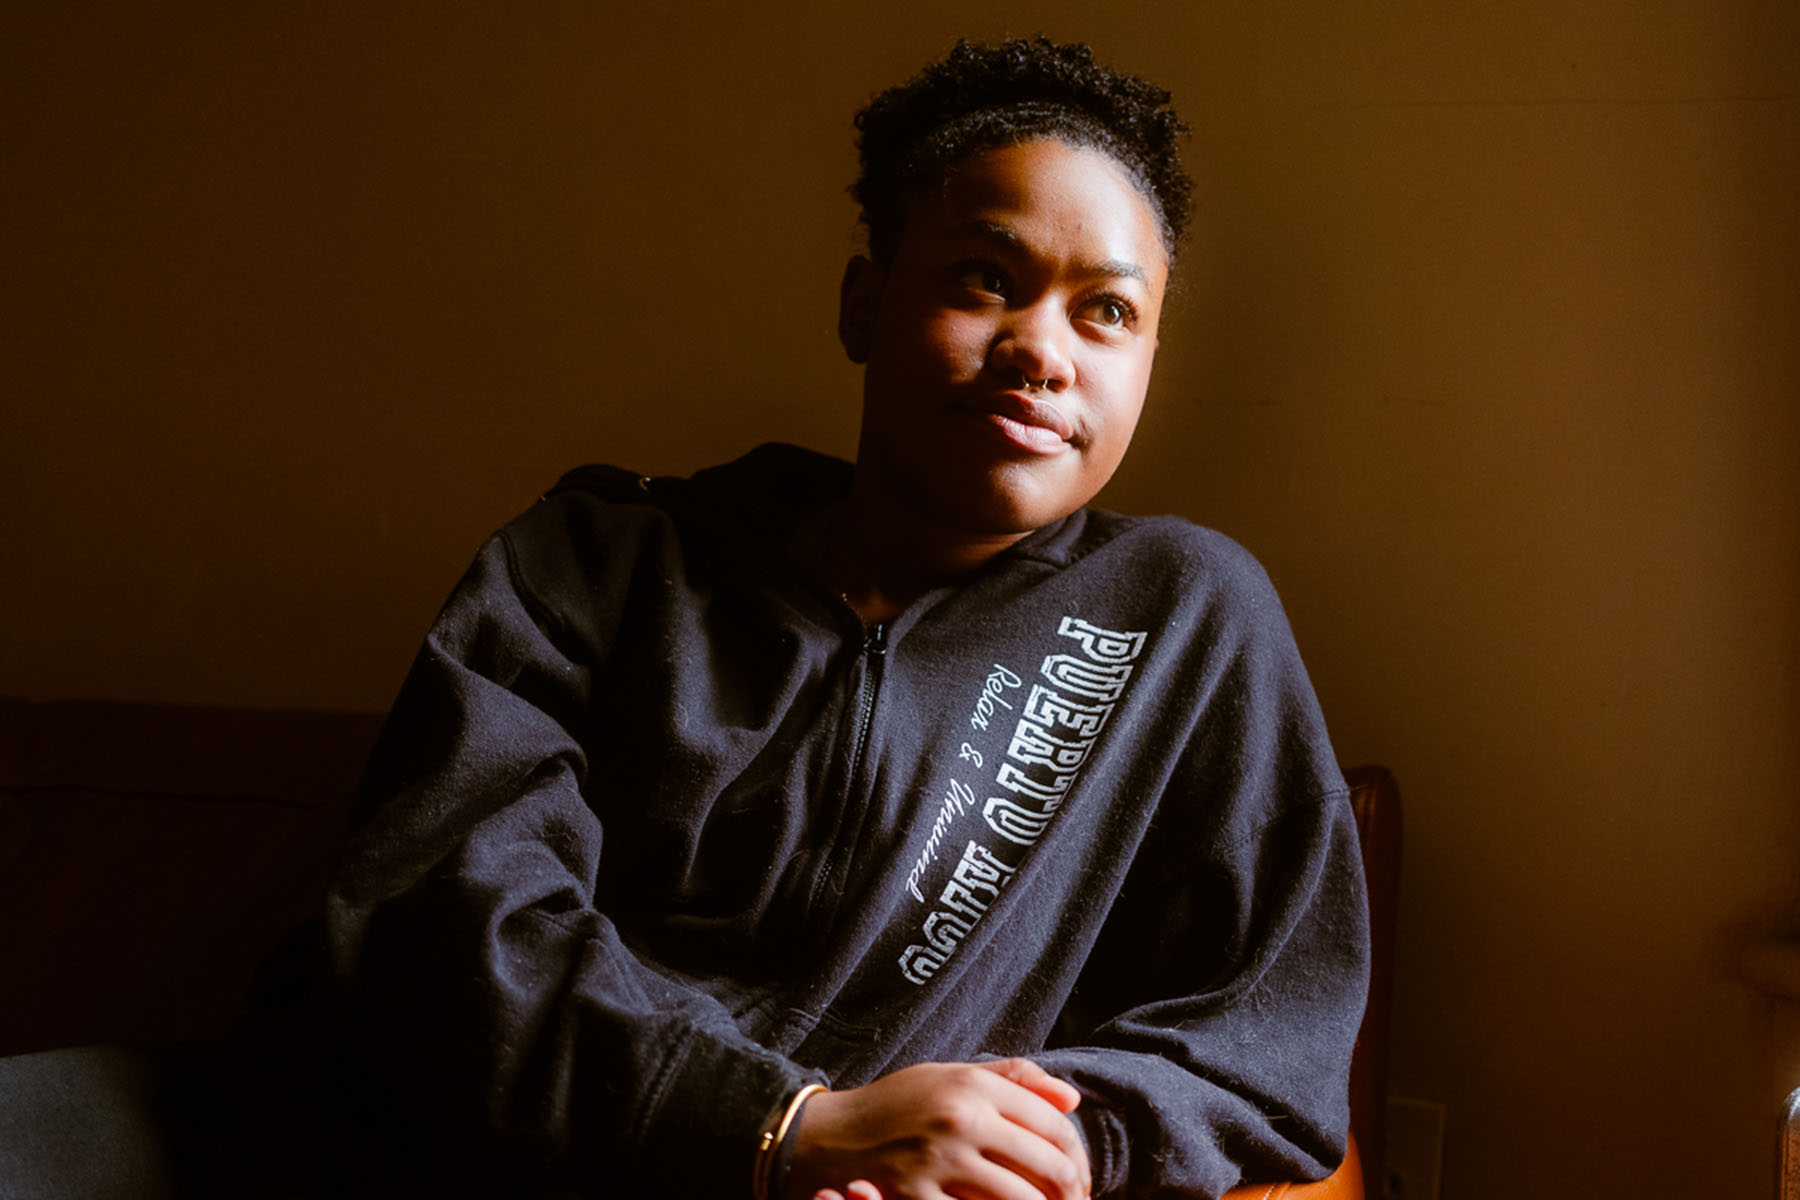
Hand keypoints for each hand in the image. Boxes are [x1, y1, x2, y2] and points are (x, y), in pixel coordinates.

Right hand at [787, 1058, 1088, 1199]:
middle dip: (1073, 1192)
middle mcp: (962, 1119)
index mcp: (973, 1086)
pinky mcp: (917, 1196)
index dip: (1078, 1156)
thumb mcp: (950, 1076)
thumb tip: (1072, 1099)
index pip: (1054, 1124)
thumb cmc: (896, 1105)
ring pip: (1023, 1199)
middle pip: (1049, 1164)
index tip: (1080, 1176)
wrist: (827, 1136)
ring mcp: (940, 1161)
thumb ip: (1013, 1080)